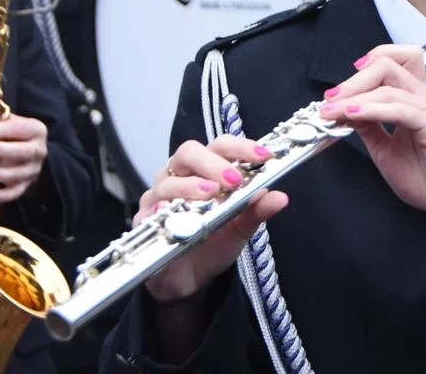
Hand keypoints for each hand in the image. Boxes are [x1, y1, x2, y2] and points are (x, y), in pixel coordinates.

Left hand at [0, 114, 48, 203]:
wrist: (33, 153)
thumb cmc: (17, 135)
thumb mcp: (13, 122)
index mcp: (36, 130)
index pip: (18, 129)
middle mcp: (39, 150)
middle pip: (21, 152)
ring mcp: (34, 169)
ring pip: (17, 174)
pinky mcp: (27, 185)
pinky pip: (16, 192)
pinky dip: (2, 195)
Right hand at [138, 138, 284, 303]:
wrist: (191, 279)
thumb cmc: (214, 243)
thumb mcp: (242, 226)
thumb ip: (258, 210)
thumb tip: (281, 197)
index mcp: (206, 170)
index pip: (220, 146)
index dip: (239, 147)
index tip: (262, 156)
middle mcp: (180, 177)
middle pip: (189, 152)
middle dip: (213, 163)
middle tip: (234, 180)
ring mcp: (159, 197)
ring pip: (168, 180)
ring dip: (191, 186)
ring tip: (211, 195)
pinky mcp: (144, 221)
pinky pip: (151, 210)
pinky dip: (166, 210)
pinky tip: (179, 214)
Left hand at [319, 45, 425, 235]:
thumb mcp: (384, 148)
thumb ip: (368, 125)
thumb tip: (343, 109)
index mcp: (412, 98)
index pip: (391, 60)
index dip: (363, 66)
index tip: (337, 90)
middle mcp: (421, 96)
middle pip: (386, 64)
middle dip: (352, 79)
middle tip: (329, 99)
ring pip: (387, 85)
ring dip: (354, 96)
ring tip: (332, 111)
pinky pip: (398, 108)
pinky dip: (371, 109)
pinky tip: (353, 116)